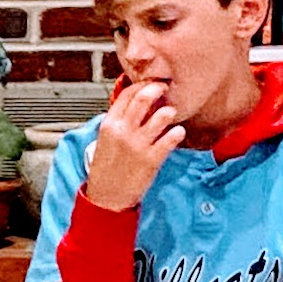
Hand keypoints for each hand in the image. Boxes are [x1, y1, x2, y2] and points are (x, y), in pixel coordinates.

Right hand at [81, 75, 188, 211]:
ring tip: (170, 114)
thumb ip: (118, 122)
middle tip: (164, 88)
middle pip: (143, 98)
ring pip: (161, 116)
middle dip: (157, 88)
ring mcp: (138, 145)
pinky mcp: (152, 159)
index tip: (149, 83)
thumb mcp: (104, 140)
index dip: (141, 85)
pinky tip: (177, 133)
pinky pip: (171, 138)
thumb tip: (134, 105)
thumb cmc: (106, 170)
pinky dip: (177, 132)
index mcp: (109, 125)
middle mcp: (123, 132)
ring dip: (169, 111)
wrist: (107, 198)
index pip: (127, 94)